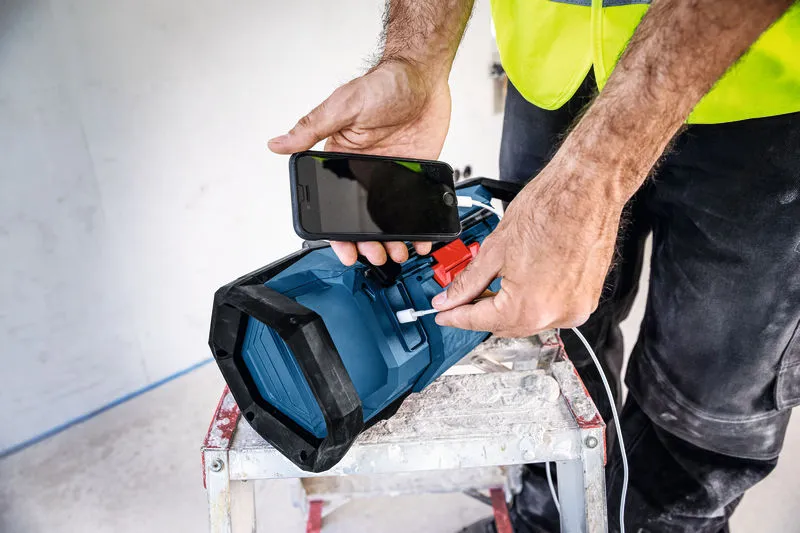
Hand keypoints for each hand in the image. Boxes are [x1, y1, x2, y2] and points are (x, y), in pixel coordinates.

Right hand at [268, 59, 451, 265]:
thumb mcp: (343, 107)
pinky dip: (419, 225)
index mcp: (342, 158)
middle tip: (377, 256)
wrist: (422, 75)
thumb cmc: (382, 84)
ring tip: (398, 253)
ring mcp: (392, 174)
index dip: (339, 231)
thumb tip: (277, 143)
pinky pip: (415, 205)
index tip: (345, 250)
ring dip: (393, 238)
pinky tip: (422, 238)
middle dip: (368, 242)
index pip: (334, 203)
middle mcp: (365, 171)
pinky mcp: (415, 173)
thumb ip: (312, 128)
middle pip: (363, 217)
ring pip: (389, 217)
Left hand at [432, 155, 624, 336]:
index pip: (481, 322)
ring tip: (493, 284)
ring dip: (507, 309)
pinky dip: (533, 302)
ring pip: (529, 321)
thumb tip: (451, 299)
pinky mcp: (587, 299)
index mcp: (530, 305)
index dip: (456, 317)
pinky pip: (551, 311)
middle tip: (462, 298)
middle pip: (506, 327)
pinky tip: (521, 283)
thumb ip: (468, 282)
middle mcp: (557, 314)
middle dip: (481, 313)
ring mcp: (576, 309)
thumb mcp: (495, 248)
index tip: (444, 315)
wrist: (587, 189)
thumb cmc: (550, 208)